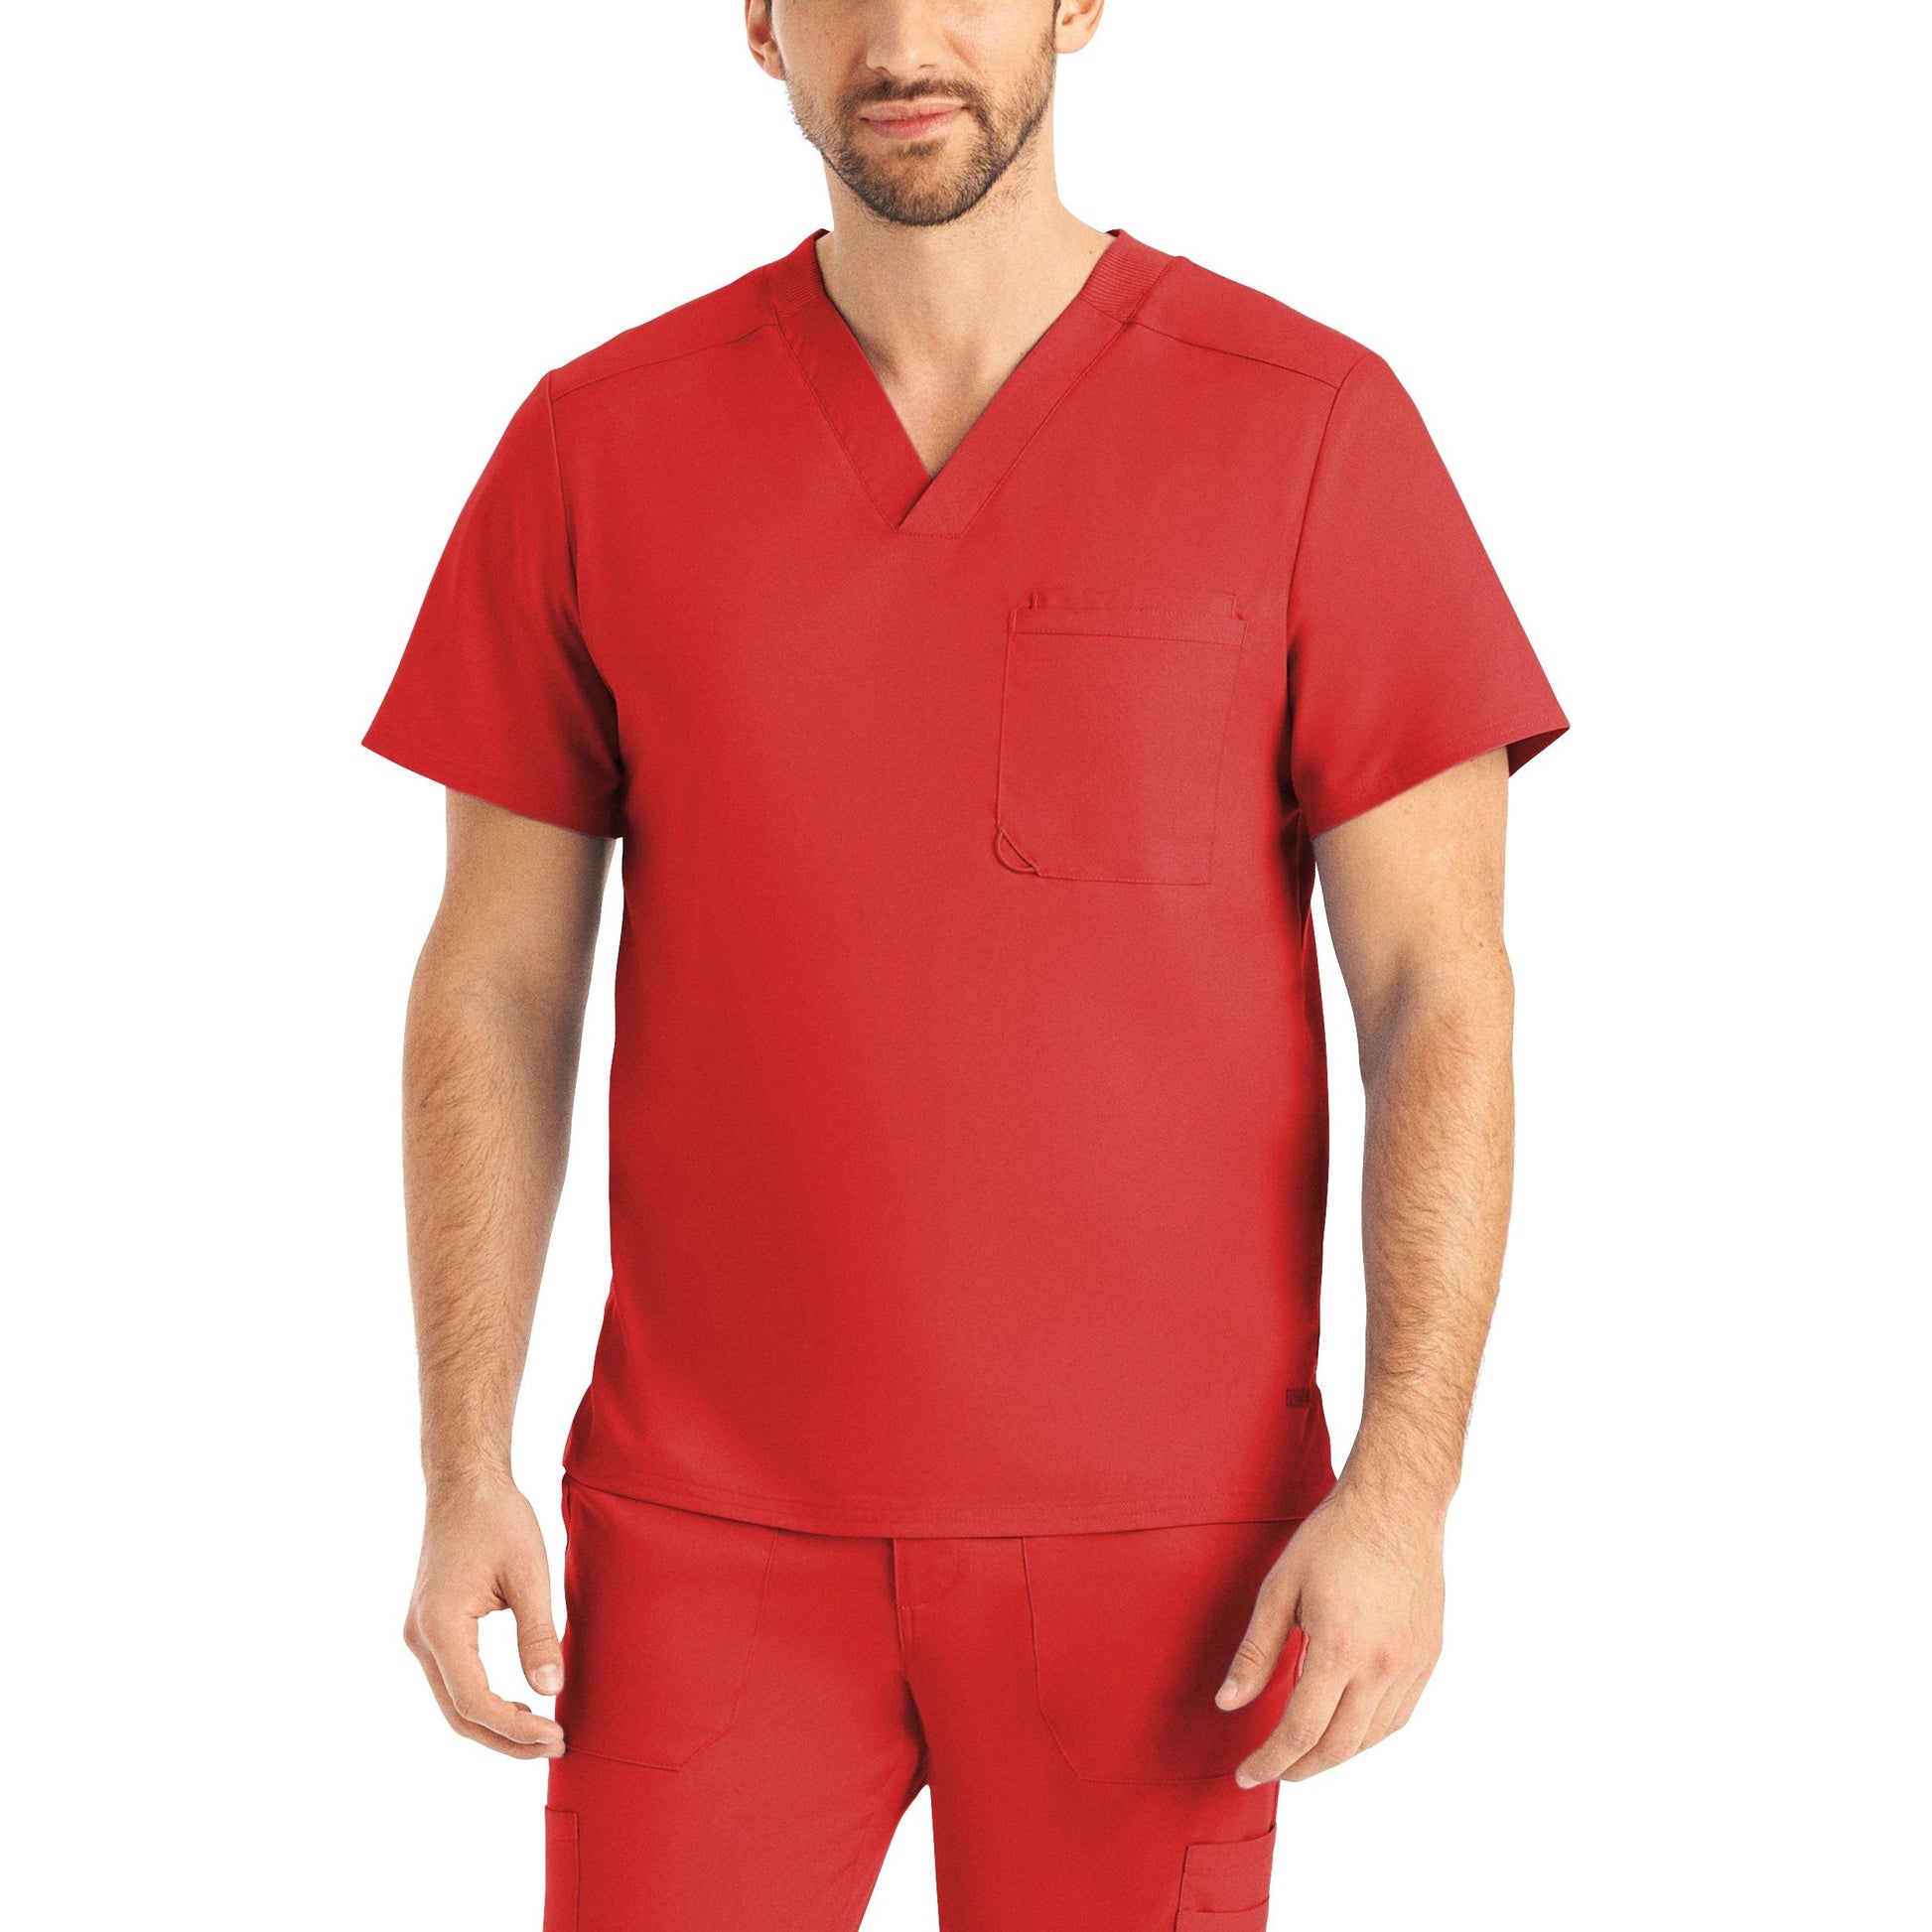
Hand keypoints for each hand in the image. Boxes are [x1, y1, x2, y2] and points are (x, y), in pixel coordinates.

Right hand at [403, 1475, 566, 1758]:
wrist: (464, 1484)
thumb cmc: (498, 1519)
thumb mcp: (529, 1573)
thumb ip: (538, 1634)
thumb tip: (551, 1690)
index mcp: (441, 1626)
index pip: (474, 1701)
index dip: (515, 1729)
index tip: (556, 1735)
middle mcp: (420, 1637)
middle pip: (458, 1714)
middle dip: (506, 1739)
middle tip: (555, 1746)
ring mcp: (420, 1635)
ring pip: (452, 1703)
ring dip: (494, 1725)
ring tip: (542, 1733)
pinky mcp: (429, 1628)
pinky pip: (452, 1681)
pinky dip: (482, 1702)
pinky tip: (518, 1704)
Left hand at [1215, 1483, 1444, 1783]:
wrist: (1397, 1503)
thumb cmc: (1333, 1537)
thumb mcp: (1280, 1587)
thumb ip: (1256, 1651)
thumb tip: (1228, 1702)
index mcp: (1340, 1648)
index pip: (1301, 1731)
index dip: (1271, 1760)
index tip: (1246, 1773)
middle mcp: (1382, 1665)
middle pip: (1338, 1746)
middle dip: (1299, 1767)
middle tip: (1271, 1768)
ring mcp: (1412, 1664)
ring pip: (1372, 1738)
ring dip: (1334, 1754)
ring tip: (1302, 1752)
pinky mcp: (1429, 1655)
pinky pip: (1399, 1716)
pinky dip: (1368, 1734)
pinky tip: (1346, 1727)